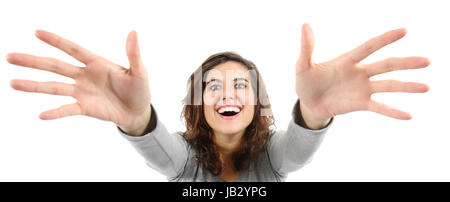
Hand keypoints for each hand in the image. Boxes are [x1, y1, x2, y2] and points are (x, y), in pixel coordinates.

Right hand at [7, 30, 150, 132]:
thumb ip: (133, 54)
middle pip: (55, 66)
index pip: (73, 49)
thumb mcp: (139, 72)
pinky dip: (56, 112)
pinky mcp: (84, 108)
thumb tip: (133, 33)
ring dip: (34, 86)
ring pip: (54, 87)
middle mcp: (84, 76)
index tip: (37, 33)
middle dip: (34, 61)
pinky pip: (67, 109)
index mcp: (96, 63)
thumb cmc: (139, 89)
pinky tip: (41, 115)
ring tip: (13, 83)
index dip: (56, 41)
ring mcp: (82, 92)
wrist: (138, 112)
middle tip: (10, 57)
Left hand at [295, 24, 429, 124]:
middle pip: (386, 65)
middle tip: (427, 61)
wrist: (308, 104)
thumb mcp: (303, 66)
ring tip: (426, 86)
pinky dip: (392, 112)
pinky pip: (379, 107)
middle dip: (405, 63)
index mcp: (347, 60)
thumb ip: (307, 47)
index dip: (384, 39)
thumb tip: (305, 25)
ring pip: (388, 85)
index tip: (403, 31)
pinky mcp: (361, 103)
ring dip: (407, 86)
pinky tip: (409, 115)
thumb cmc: (306, 82)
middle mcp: (360, 72)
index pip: (369, 47)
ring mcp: (362, 88)